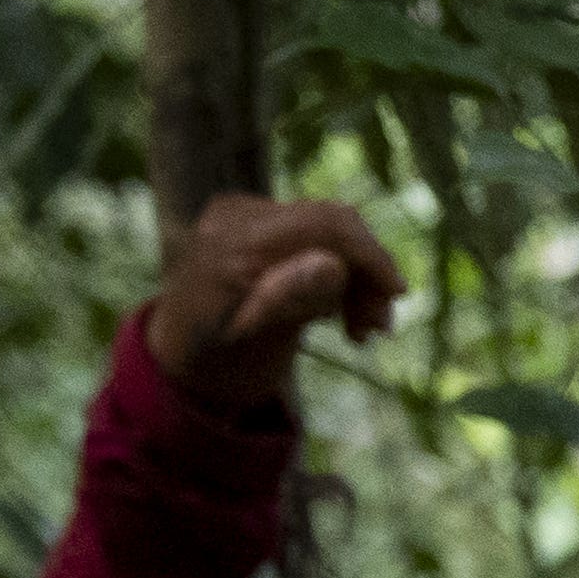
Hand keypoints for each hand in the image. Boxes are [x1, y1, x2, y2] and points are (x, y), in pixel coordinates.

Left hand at [144, 196, 405, 408]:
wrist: (182, 359)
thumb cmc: (216, 361)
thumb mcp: (253, 341)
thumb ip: (288, 300)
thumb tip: (332, 263)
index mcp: (234, 243)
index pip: (323, 223)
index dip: (370, 254)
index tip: (396, 295)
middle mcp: (239, 216)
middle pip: (331, 224)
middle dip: (367, 273)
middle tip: (378, 328)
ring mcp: (247, 217)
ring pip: (331, 233)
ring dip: (359, 280)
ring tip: (362, 331)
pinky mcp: (259, 226)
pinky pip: (317, 239)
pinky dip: (341, 275)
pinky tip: (343, 313)